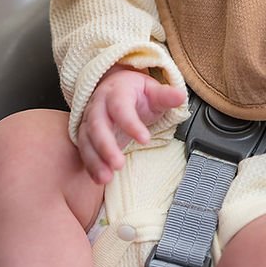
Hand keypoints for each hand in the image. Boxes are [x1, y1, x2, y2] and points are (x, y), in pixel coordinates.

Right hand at [78, 66, 186, 184]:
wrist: (115, 88)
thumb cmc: (135, 93)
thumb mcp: (153, 92)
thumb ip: (165, 96)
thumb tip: (180, 96)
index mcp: (117, 92)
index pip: (120, 107)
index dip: (130, 123)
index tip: (145, 139)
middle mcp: (99, 105)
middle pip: (97, 125)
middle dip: (106, 146)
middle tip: (118, 163)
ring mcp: (90, 120)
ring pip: (87, 140)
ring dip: (96, 160)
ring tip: (107, 177)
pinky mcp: (87, 135)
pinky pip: (85, 151)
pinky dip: (91, 166)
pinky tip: (100, 179)